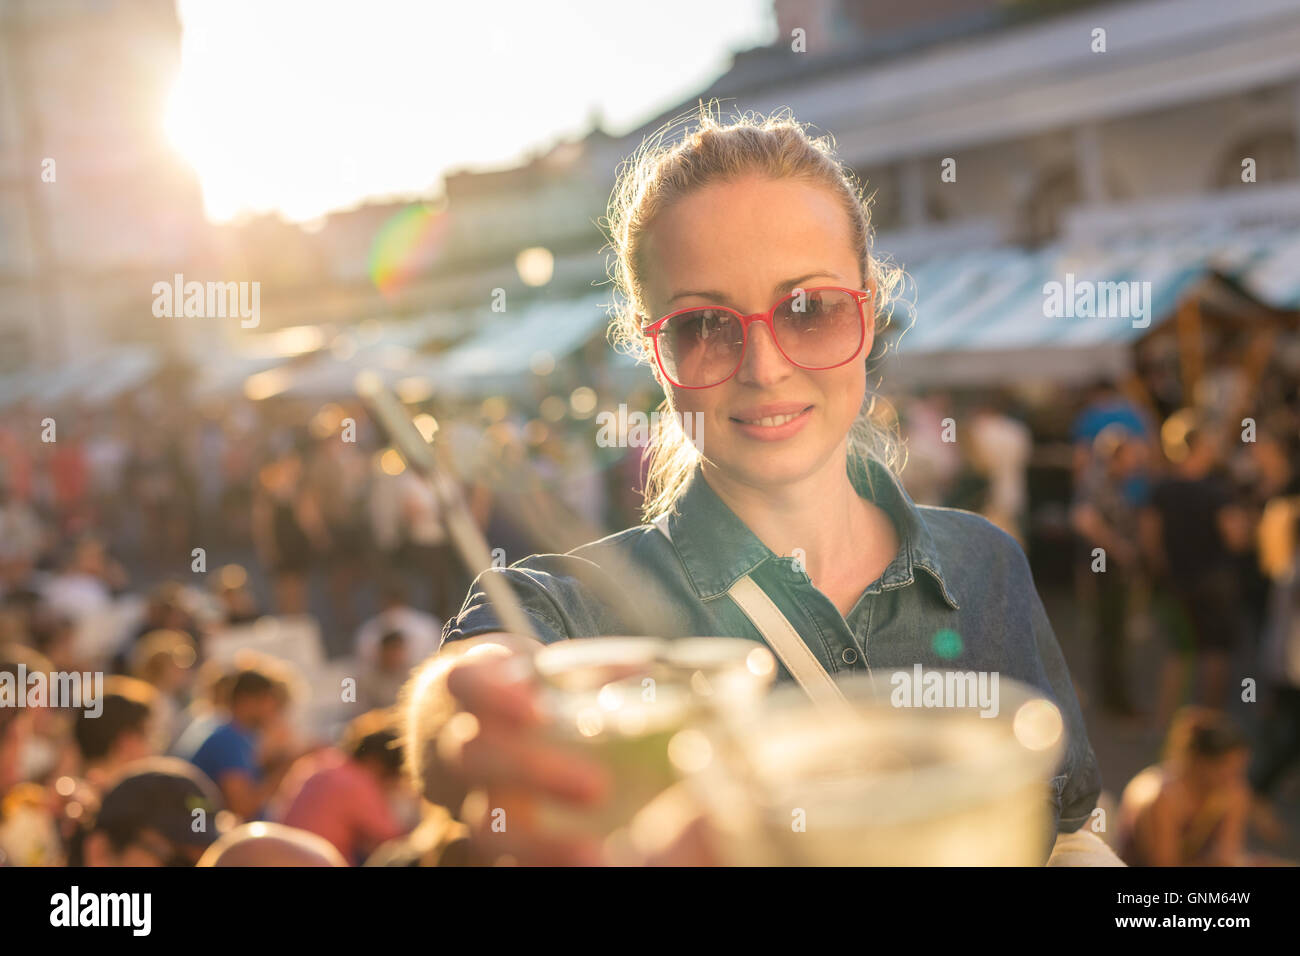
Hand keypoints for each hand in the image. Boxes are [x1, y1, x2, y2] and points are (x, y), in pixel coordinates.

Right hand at [427, 634, 612, 864]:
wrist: (485, 730)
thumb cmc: (531, 693)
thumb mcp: (551, 671)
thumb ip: (593, 671)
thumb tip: (644, 672)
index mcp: (477, 691)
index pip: (466, 683)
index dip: (493, 694)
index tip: (536, 709)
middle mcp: (462, 745)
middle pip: (474, 758)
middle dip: (531, 771)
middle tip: (597, 788)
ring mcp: (469, 797)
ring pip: (484, 825)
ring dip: (538, 844)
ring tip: (595, 856)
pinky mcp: (488, 840)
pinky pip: (501, 863)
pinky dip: (538, 867)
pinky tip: (587, 868)